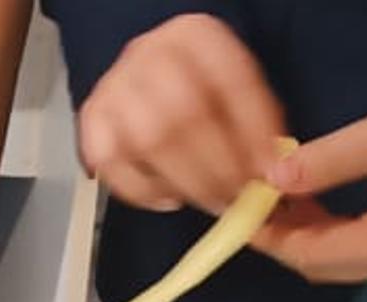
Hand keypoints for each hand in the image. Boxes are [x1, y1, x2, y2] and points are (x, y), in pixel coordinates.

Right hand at [77, 14, 285, 213]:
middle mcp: (149, 53)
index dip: (253, 134)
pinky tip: (171, 198)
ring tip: (210, 201)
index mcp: (195, 35)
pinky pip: (113, 165)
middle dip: (218, 168)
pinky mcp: (92, 120)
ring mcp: (115, 86)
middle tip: (238, 198)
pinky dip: (145, 192)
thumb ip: (258, 128)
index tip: (269, 174)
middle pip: (185, 115)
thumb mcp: (237, 94)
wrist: (150, 82)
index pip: (232, 81)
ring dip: (187, 183)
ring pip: (148, 142)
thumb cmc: (201, 93)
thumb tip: (274, 176)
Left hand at [253, 73, 366, 282]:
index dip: (268, 237)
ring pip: (337, 258)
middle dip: (280, 238)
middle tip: (244, 203)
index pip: (312, 256)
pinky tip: (307, 199)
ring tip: (268, 198)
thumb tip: (273, 179)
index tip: (232, 210)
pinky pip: (358, 245)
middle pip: (321, 265)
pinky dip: (327, 228)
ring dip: (302, 233)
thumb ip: (331, 160)